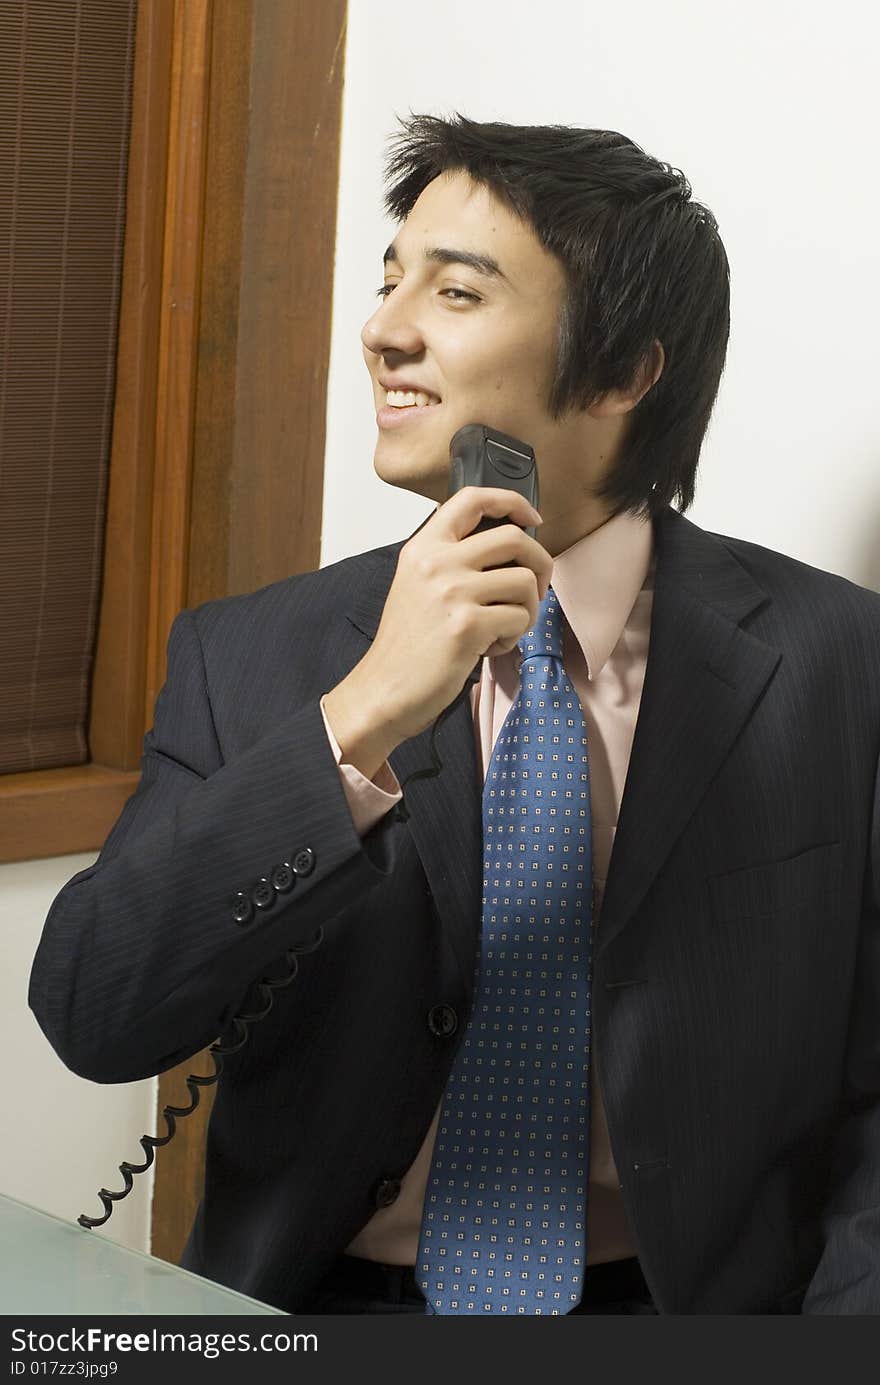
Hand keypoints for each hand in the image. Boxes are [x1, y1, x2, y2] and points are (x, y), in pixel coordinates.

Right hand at [350, 486, 552, 745]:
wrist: (384, 688)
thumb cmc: (407, 644)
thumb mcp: (417, 584)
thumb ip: (452, 559)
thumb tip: (511, 548)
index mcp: (424, 547)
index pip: (472, 499)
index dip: (512, 502)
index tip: (531, 518)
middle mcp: (437, 562)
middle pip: (515, 538)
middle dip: (540, 563)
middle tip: (535, 589)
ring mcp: (453, 592)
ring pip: (524, 582)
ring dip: (526, 610)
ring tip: (502, 628)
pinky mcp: (468, 625)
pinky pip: (519, 618)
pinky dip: (514, 637)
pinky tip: (489, 647)